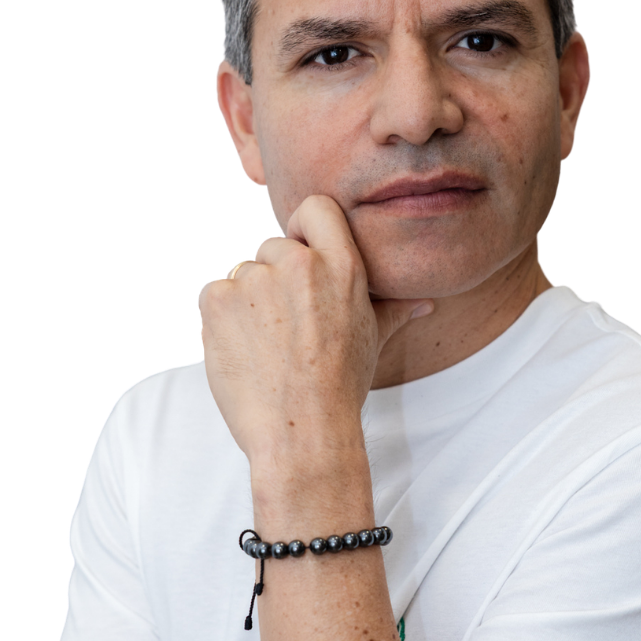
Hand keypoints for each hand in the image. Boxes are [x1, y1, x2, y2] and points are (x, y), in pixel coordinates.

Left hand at [197, 196, 432, 466]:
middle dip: (274, 280)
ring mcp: (255, 280)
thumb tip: (425, 303)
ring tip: (266, 346)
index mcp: (342, 266)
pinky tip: (244, 350)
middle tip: (285, 326)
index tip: (302, 257)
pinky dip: (222, 319)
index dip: (304, 230)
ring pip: (242, 273)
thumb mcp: (373, 341)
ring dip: (247, 302)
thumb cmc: (340, 387)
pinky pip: (215, 294)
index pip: (316, 208)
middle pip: (273, 248)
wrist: (301, 432)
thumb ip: (394, 310)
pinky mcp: (219, 300)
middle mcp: (297, 264)